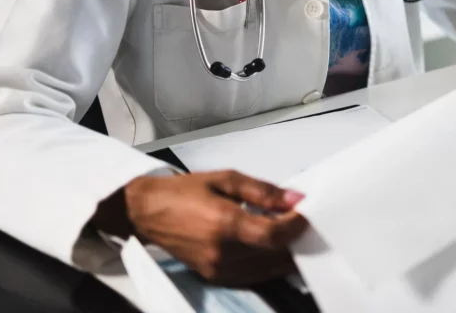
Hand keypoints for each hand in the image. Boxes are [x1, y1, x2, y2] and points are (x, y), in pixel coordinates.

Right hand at [91, 170, 306, 285]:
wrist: (148, 212)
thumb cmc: (186, 191)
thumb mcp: (227, 179)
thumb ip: (263, 191)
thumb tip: (296, 199)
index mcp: (224, 223)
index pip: (272, 235)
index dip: (296, 226)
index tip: (307, 213)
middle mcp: (222, 252)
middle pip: (273, 255)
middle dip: (295, 240)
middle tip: (306, 225)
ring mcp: (217, 269)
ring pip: (266, 270)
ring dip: (285, 255)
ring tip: (294, 237)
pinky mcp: (214, 277)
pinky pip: (252, 277)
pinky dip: (268, 265)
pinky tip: (275, 251)